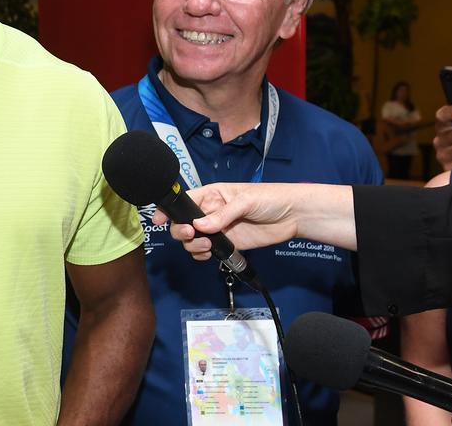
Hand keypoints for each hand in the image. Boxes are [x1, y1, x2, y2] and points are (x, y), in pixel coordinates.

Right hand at [153, 183, 301, 259]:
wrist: (293, 216)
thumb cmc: (270, 198)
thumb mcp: (245, 201)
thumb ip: (221, 214)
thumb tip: (200, 226)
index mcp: (211, 195)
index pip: (183, 201)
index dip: (168, 210)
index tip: (159, 219)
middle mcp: (209, 212)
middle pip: (182, 224)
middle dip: (181, 231)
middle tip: (191, 234)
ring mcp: (217, 230)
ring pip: (192, 240)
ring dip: (193, 245)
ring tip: (209, 245)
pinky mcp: (227, 244)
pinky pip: (206, 252)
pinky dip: (202, 255)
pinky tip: (209, 253)